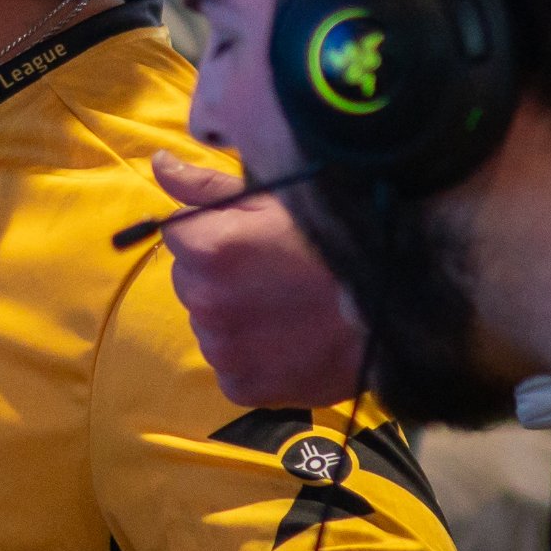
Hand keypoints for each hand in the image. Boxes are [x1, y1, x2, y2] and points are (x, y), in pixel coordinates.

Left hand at [153, 155, 367, 408]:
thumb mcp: (272, 200)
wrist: (392, 306)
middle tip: (272, 276)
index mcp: (207, 247)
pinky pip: (230, 365)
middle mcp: (203, 301)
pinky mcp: (240, 386)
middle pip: (190, 281)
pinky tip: (287, 342)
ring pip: (208, 324)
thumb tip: (158, 164)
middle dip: (217, 276)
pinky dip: (250, 356)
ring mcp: (221, 349)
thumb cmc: (333, 244)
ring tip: (284, 310)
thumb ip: (204, 186)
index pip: (176, 235)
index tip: (252, 241)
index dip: (214, 233)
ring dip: (232, 317)